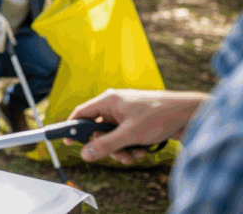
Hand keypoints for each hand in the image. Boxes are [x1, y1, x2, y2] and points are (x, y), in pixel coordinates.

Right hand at [62, 89, 206, 164]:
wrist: (190, 115)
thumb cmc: (159, 116)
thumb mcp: (129, 135)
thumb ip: (105, 145)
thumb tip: (85, 154)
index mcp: (108, 100)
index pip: (81, 113)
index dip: (73, 127)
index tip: (66, 141)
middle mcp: (115, 105)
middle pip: (97, 129)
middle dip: (106, 145)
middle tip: (115, 154)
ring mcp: (126, 114)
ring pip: (112, 137)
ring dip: (120, 150)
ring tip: (134, 155)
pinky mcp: (137, 123)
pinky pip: (124, 138)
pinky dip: (130, 148)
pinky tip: (142, 151)